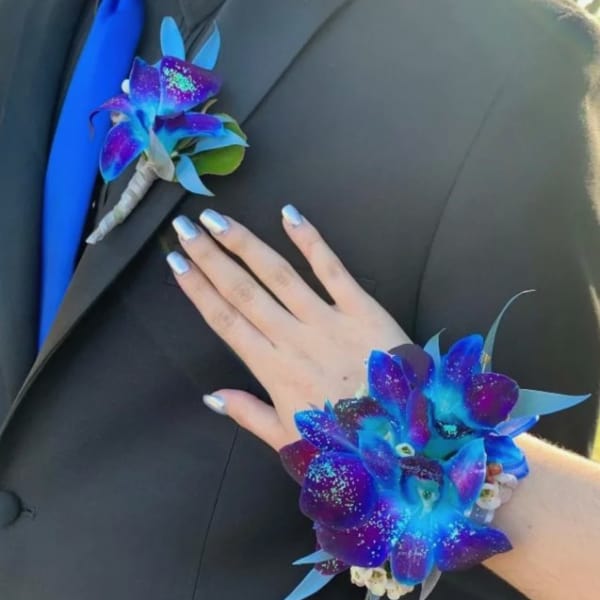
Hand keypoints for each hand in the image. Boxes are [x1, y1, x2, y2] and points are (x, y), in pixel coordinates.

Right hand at [168, 205, 408, 449]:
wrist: (405, 439)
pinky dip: (310, 242)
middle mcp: (293, 339)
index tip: (176, 263)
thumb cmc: (345, 444)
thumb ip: (249, 415)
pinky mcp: (361, 309)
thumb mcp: (290, 441)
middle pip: (243, 291)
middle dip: (210, 257)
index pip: (225, 321)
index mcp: (273, 371)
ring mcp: (327, 321)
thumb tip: (210, 396)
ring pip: (278, 275)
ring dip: (245, 244)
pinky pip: (332, 270)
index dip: (197, 290)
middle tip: (185, 227)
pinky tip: (288, 215)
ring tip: (219, 219)